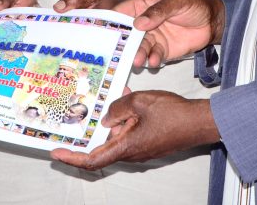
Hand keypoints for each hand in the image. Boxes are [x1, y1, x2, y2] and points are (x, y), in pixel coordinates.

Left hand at [51, 91, 218, 168]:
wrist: (200, 122)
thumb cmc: (174, 114)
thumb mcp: (139, 102)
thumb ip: (117, 109)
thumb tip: (107, 118)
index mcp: (127, 147)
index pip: (93, 160)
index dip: (72, 157)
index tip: (57, 152)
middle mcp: (132, 153)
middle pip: (104, 145)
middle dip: (95, 129)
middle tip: (82, 113)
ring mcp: (142, 149)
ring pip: (118, 136)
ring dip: (114, 119)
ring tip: (114, 97)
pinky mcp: (149, 143)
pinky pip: (130, 132)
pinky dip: (125, 119)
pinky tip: (126, 100)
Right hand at [115, 0, 224, 67]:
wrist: (211, 22)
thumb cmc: (192, 5)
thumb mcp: (176, 2)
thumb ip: (158, 11)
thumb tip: (139, 22)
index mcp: (143, 6)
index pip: (123, 11)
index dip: (112, 20)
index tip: (102, 30)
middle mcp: (144, 23)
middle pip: (128, 33)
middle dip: (123, 43)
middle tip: (120, 52)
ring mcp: (152, 37)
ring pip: (140, 47)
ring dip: (138, 54)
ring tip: (138, 60)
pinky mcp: (162, 50)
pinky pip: (153, 56)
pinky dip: (152, 60)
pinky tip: (154, 62)